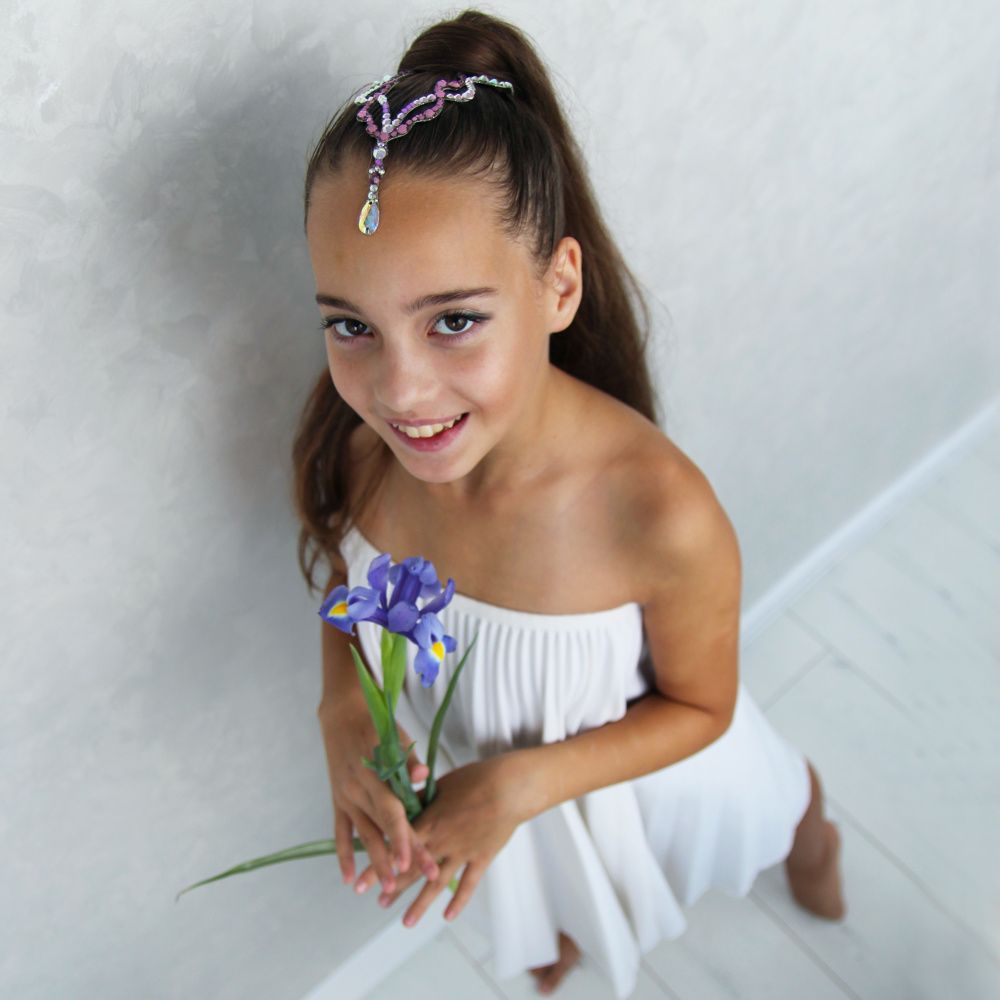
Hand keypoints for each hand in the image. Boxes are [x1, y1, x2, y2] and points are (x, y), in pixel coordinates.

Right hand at [317, 700, 440, 895]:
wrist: (341, 714)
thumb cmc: (376, 724)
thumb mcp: (394, 736)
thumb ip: (408, 761)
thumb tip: (425, 778)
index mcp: (374, 774)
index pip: (391, 813)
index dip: (401, 838)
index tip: (411, 861)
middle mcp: (358, 790)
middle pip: (382, 830)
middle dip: (399, 857)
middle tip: (413, 882)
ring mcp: (346, 797)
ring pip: (363, 836)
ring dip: (375, 863)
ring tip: (388, 890)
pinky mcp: (338, 800)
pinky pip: (340, 833)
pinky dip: (344, 856)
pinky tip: (349, 879)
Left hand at [353, 754, 524, 926]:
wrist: (508, 787)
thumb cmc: (475, 779)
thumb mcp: (441, 785)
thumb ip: (419, 798)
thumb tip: (398, 800)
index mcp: (429, 822)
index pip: (397, 849)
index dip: (379, 865)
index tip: (362, 881)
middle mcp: (442, 841)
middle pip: (413, 869)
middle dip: (393, 887)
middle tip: (378, 902)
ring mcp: (462, 852)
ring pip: (437, 883)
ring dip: (421, 903)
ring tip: (406, 922)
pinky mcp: (481, 858)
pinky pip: (468, 884)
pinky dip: (458, 901)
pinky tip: (447, 916)